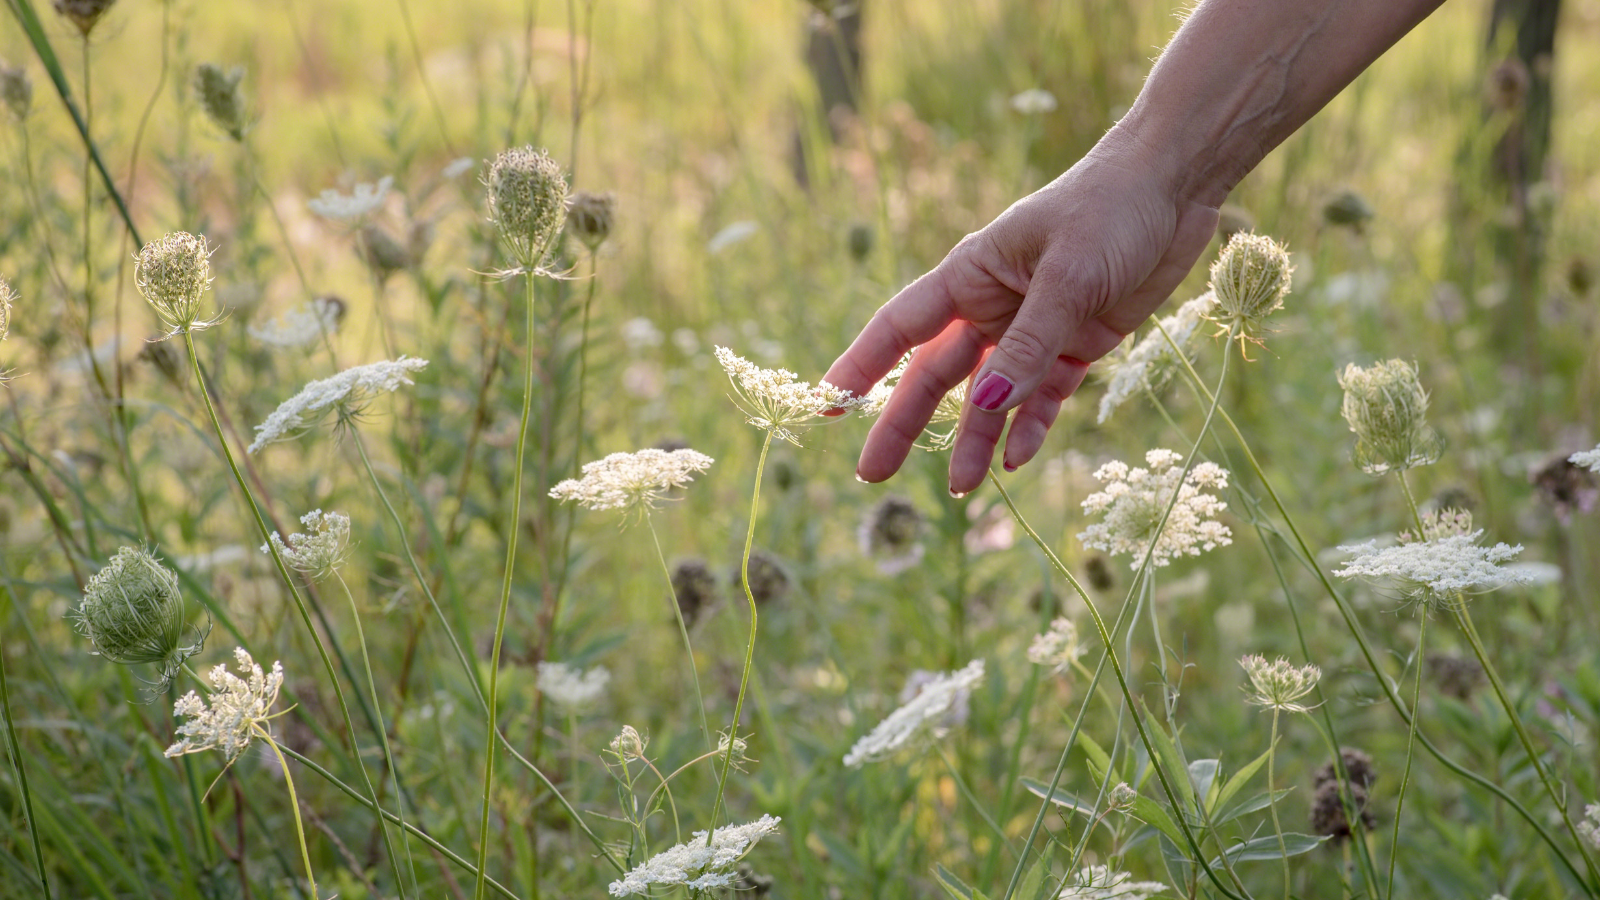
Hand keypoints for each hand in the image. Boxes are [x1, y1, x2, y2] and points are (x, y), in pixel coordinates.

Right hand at [823, 125, 1221, 494]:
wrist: (1175, 186)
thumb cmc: (1110, 207)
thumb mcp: (1068, 276)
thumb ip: (1028, 344)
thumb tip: (986, 407)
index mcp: (971, 274)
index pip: (900, 327)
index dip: (862, 367)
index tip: (829, 405)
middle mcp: (993, 306)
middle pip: (937, 375)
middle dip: (906, 424)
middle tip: (873, 475)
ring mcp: (1034, 329)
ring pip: (991, 396)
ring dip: (975, 441)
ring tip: (960, 490)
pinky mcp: (1077, 345)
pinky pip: (1045, 397)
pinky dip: (1031, 427)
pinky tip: (1016, 461)